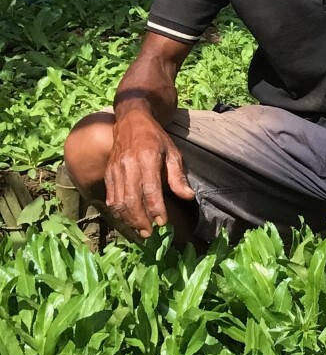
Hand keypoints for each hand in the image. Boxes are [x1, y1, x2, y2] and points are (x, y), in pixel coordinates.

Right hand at [104, 111, 195, 238]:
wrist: (131, 121)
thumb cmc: (156, 138)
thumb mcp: (172, 152)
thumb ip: (178, 176)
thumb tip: (187, 196)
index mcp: (146, 158)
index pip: (150, 188)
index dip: (156, 208)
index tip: (163, 222)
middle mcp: (128, 165)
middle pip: (131, 199)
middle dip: (140, 219)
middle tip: (150, 233)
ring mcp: (115, 169)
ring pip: (118, 201)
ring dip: (129, 219)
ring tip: (141, 230)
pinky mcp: (108, 173)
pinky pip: (111, 196)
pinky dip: (118, 211)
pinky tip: (128, 219)